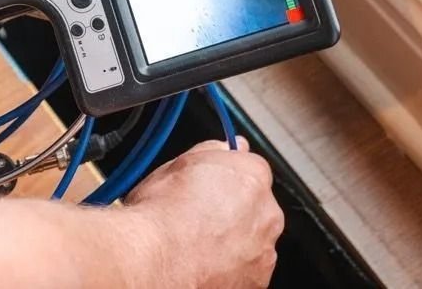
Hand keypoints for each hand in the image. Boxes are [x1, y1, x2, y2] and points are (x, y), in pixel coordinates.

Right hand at [123, 139, 282, 287]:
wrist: (154, 260)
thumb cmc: (161, 214)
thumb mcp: (178, 163)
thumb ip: (212, 150)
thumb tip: (224, 145)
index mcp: (253, 176)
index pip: (250, 168)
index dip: (225, 176)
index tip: (208, 184)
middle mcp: (267, 213)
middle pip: (255, 205)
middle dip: (233, 209)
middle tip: (198, 215)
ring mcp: (263, 251)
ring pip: (252, 239)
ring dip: (233, 240)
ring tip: (197, 243)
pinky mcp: (255, 283)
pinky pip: (246, 269)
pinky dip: (230, 267)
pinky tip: (202, 263)